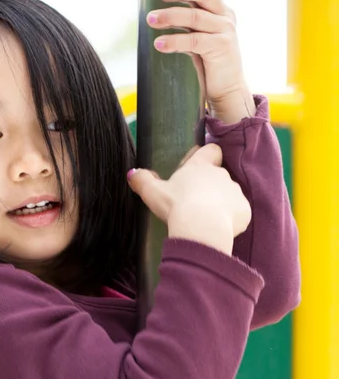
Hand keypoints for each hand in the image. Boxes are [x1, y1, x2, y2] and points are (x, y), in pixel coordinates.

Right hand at [127, 144, 251, 254]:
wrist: (201, 228)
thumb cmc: (176, 205)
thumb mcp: (152, 192)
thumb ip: (142, 180)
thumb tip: (132, 173)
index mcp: (200, 166)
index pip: (212, 150)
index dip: (207, 156)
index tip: (198, 168)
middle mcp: (221, 174)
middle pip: (219, 175)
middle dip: (210, 186)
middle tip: (194, 202)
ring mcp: (235, 191)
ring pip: (229, 194)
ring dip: (220, 203)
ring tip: (204, 219)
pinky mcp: (245, 210)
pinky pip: (238, 213)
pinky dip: (230, 219)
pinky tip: (216, 228)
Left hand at [146, 0, 255, 123]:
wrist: (226, 90)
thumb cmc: (208, 63)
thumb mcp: (197, 38)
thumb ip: (187, 24)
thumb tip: (157, 14)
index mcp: (220, 10)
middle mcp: (225, 16)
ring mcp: (225, 31)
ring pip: (195, 16)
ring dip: (170, 16)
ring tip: (150, 19)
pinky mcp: (221, 48)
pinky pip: (194, 40)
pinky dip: (174, 41)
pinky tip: (159, 43)